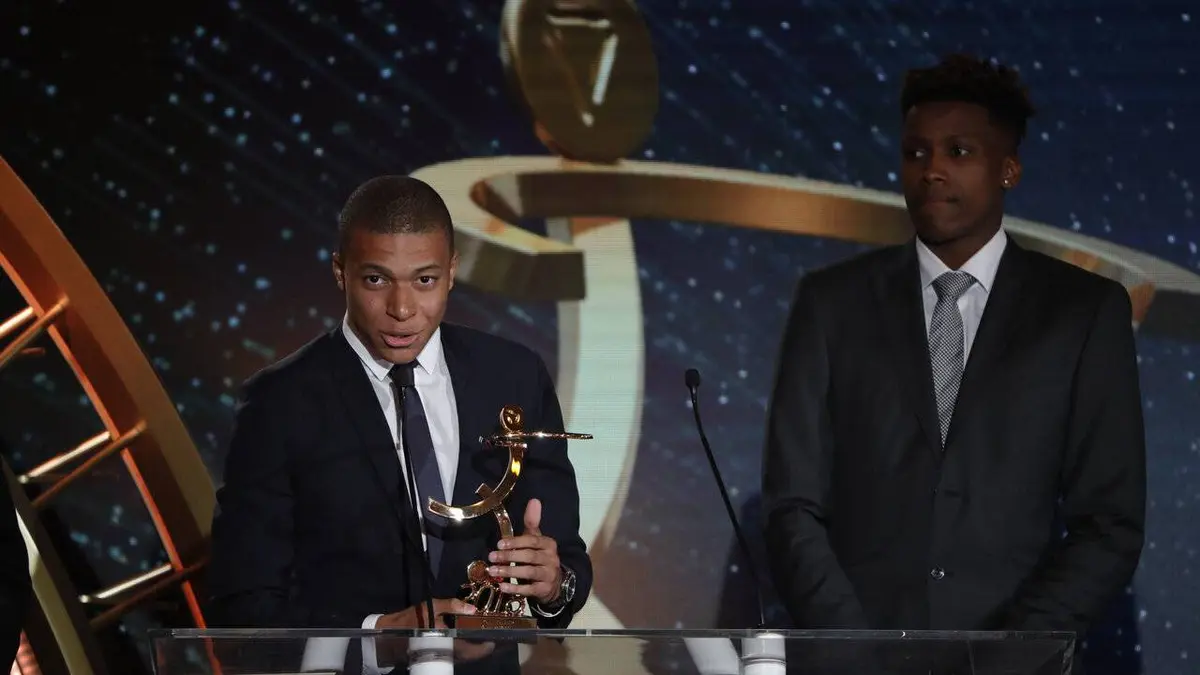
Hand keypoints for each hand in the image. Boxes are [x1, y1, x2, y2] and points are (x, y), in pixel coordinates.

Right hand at [373, 600, 490, 666]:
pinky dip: (472, 648)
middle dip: (490, 645)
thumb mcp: (432, 608)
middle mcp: (453, 656)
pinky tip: (474, 636)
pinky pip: (462, 655)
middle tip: (501, 632)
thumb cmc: (413, 621)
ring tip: (491, 632)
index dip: (494, 643)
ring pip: (471, 656)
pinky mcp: (442, 656)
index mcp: (453, 645)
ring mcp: (448, 658)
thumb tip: (472, 608)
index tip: (503, 633)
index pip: (480, 650)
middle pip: (478, 655)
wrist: (391, 636)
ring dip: (481, 647)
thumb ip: (453, 606)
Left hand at [487, 498, 561, 603]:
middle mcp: (552, 559)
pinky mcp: (544, 590)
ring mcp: (549, 575)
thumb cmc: (540, 557)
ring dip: (510, 572)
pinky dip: (516, 588)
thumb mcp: (536, 539)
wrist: (554, 582)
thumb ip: (532, 522)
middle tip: (492, 557)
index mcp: (549, 544)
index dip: (516, 542)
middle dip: (509, 556)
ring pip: (529, 573)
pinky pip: (529, 589)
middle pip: (530, 557)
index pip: (532, 541)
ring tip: (493, 571)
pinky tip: (502, 587)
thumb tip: (534, 500)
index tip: (499, 543)